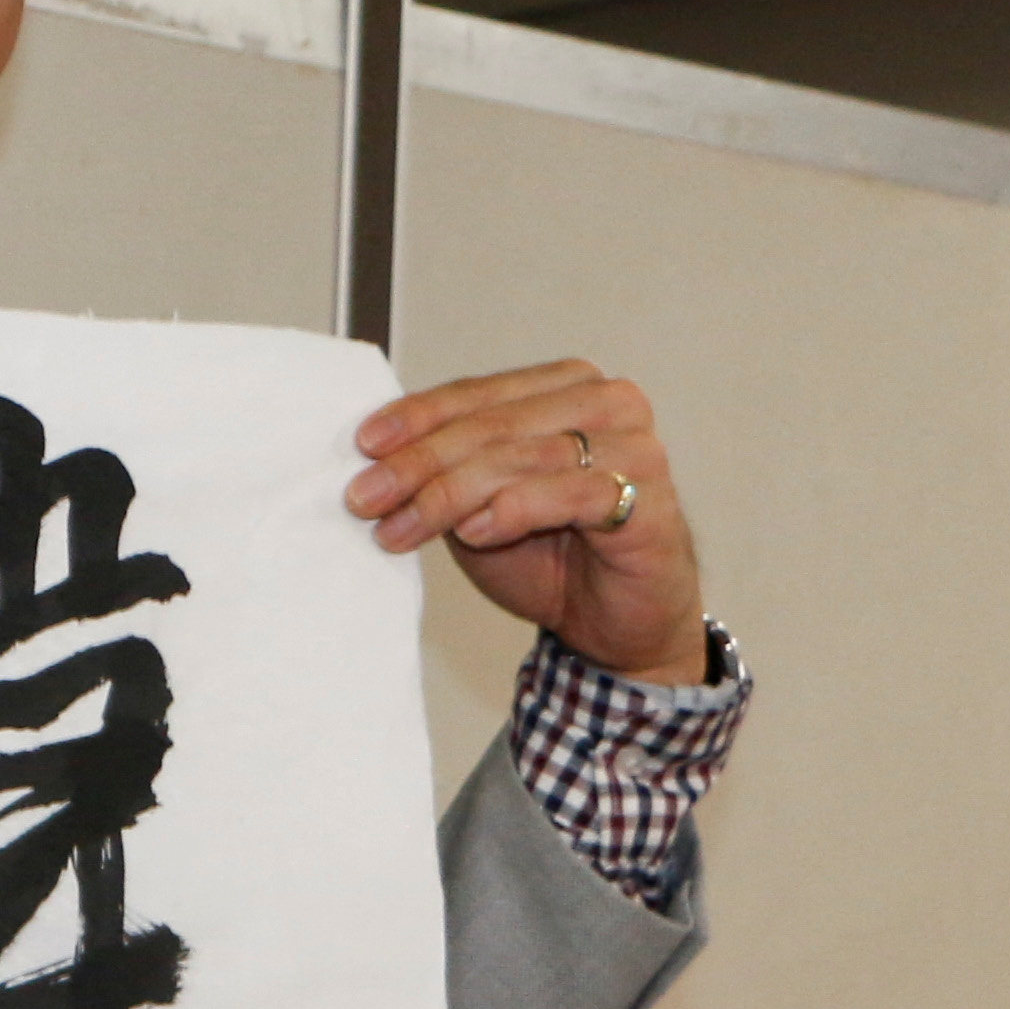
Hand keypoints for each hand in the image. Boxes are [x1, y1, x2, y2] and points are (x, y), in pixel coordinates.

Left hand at [346, 356, 710, 687]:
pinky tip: (475, 532)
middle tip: (367, 498)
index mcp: (565, 387)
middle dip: (421, 463)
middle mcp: (606, 404)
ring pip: (524, 457)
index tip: (363, 446)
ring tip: (401, 528)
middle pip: (495, 424)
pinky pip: (570, 494)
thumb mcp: (477, 505)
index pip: (478, 392)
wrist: (614, 621)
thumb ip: (444, 470)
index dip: (416, 418)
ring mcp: (634, 448)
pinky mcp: (646, 499)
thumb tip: (373, 456)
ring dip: (451, 495)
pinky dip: (515, 509)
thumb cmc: (553, 554)